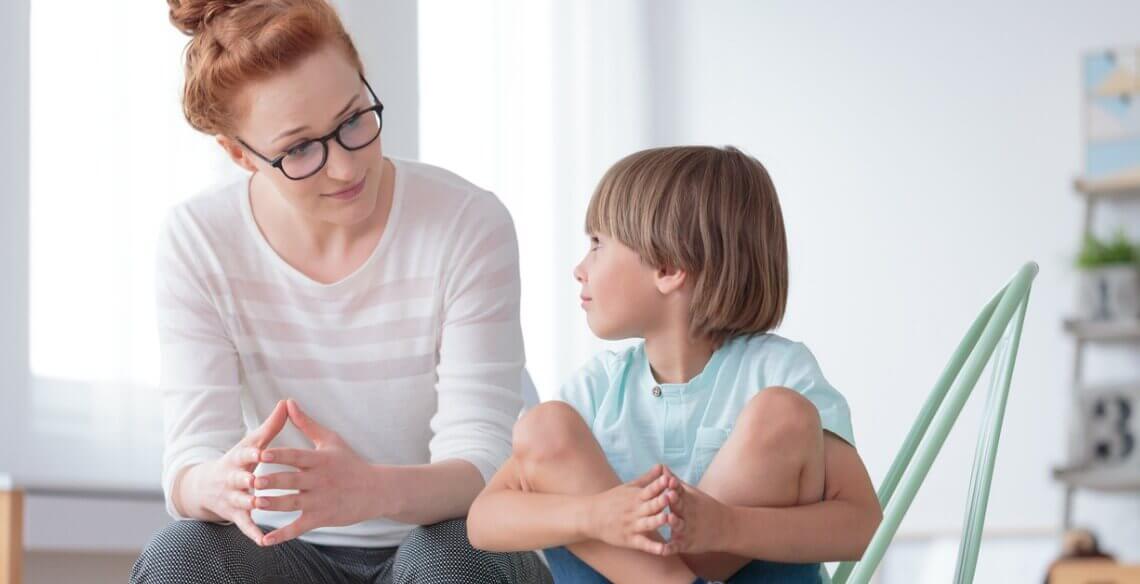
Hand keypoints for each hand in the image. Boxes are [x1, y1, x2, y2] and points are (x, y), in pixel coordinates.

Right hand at [179, 400, 288, 544]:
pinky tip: (264, 541)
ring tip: (260, 505)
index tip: (261, 451)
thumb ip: (271, 426)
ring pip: (241, 501)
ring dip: (250, 503)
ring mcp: (232, 498)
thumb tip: (287, 401)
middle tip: (257, 481)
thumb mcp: (251, 442)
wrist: (206, 486)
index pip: (244, 454)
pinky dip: (253, 533)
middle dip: (247, 479)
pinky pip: (245, 525)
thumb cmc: (239, 460)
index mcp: (238, 459)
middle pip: (239, 479)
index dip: (252, 453)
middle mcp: (232, 479)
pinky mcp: (235, 515)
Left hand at [255, 399, 377, 545]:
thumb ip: (306, 423)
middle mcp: (319, 480)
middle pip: (292, 480)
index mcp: (320, 460)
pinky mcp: (322, 518)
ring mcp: (320, 500)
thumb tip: (288, 403)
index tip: (261, 454)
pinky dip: (282, 534)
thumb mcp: (331, 440)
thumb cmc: (351, 463)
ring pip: (293, 503)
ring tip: (255, 504)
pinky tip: (265, 540)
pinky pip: (299, 527)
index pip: (296, 456)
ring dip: (274, 504)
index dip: (279, 455)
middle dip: (272, 481)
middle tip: (252, 481)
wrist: (376, 490)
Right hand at [584, 464, 681, 554]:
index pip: (650, 489)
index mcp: (636, 496)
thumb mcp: (628, 487)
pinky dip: (654, 547)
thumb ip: (648, 478)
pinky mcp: (630, 540)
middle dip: (661, 501)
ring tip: (667, 518)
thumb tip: (662, 466)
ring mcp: (633, 526)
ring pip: (648, 524)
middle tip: (672, 495)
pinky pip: (644, 544)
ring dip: (658, 520)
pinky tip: (664, 550)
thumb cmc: (612, 500)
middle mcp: (635, 511)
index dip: (659, 484)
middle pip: (651, 505)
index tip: (669, 478)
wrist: (591, 516)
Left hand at [657, 468, 731, 554]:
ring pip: (679, 525)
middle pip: (680, 506)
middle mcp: (688, 514)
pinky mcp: (686, 544)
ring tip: (669, 518)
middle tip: (669, 494)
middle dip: (674, 501)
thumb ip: (674, 482)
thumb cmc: (703, 508)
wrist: (724, 528)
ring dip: (674, 522)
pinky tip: (663, 550)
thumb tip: (661, 467)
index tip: (669, 480)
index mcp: (687, 500)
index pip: (680, 491)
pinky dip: (671, 548)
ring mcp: (688, 529)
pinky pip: (677, 546)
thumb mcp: (691, 494)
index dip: (674, 486)